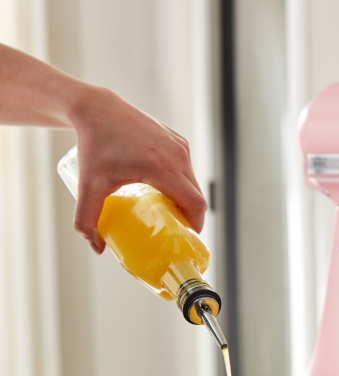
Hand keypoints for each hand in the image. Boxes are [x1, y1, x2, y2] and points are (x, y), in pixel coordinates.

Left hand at [68, 87, 206, 253]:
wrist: (96, 108)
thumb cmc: (94, 144)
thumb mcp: (88, 185)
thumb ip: (86, 219)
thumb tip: (96, 247)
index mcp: (162, 168)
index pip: (195, 204)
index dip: (196, 224)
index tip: (187, 236)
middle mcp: (176, 155)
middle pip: (196, 195)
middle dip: (190, 215)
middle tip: (175, 228)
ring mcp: (179, 145)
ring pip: (193, 180)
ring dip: (187, 197)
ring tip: (169, 209)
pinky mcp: (177, 139)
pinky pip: (187, 167)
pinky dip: (182, 181)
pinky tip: (166, 188)